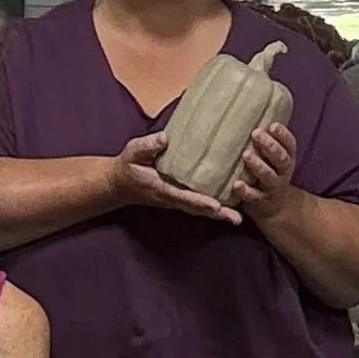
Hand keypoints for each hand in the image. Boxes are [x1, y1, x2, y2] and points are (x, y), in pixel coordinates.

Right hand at [109, 134, 240, 225]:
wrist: (120, 183)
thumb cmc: (128, 166)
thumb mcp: (132, 152)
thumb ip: (147, 146)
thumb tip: (165, 138)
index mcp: (161, 188)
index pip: (183, 196)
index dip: (199, 201)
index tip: (215, 206)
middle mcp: (172, 198)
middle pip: (197, 209)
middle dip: (216, 214)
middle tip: (236, 219)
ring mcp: (177, 200)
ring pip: (199, 209)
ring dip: (219, 214)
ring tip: (238, 218)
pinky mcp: (181, 197)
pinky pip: (199, 204)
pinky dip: (214, 208)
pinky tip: (230, 206)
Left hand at [227, 121, 297, 221]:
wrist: (275, 204)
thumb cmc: (269, 169)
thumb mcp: (272, 154)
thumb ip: (266, 137)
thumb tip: (249, 105)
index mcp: (287, 157)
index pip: (289, 144)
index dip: (283, 135)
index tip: (273, 125)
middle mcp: (283, 171)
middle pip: (280, 158)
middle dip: (270, 146)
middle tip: (256, 133)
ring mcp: (273, 187)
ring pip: (268, 176)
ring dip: (258, 165)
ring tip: (246, 154)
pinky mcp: (261, 200)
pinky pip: (254, 196)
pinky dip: (246, 191)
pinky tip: (236, 184)